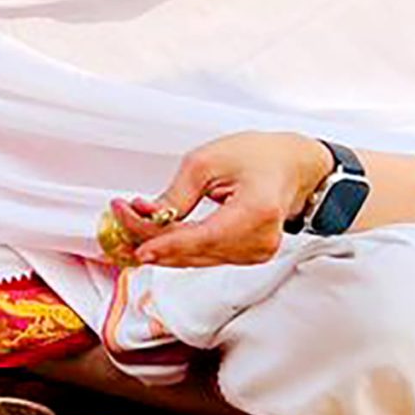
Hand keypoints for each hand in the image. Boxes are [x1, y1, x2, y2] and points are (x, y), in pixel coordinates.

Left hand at [110, 132, 333, 269]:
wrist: (293, 166)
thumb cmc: (260, 156)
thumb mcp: (209, 161)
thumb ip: (177, 194)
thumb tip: (147, 216)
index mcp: (257, 211)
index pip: (205, 238)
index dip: (168, 245)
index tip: (137, 245)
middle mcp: (261, 240)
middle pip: (195, 251)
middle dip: (153, 238)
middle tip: (121, 216)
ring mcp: (257, 252)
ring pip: (196, 258)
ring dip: (163, 244)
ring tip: (133, 219)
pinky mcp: (249, 256)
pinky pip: (206, 256)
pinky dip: (181, 246)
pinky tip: (159, 232)